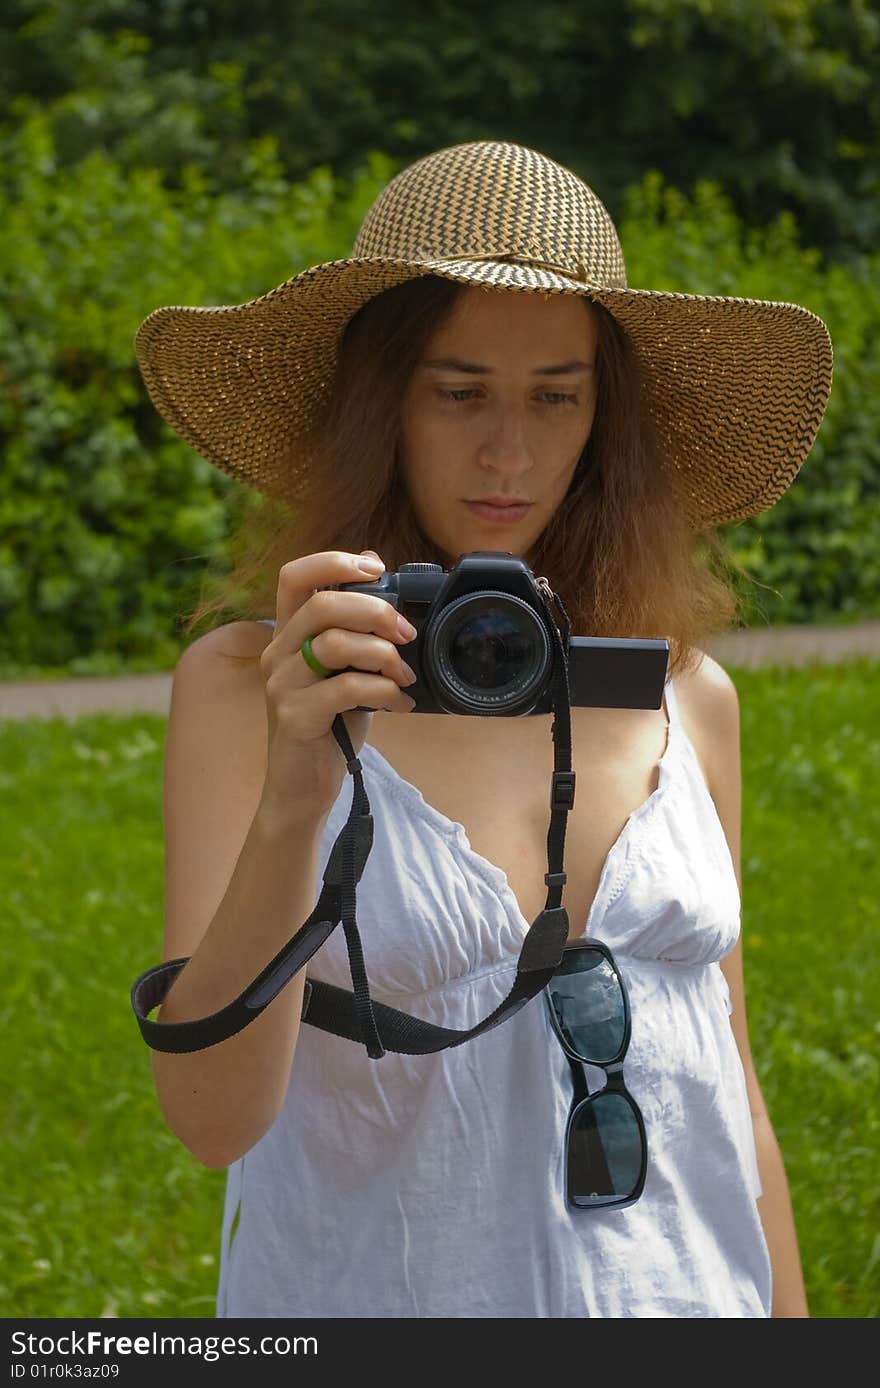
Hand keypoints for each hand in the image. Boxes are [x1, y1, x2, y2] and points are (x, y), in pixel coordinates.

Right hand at [258, 550, 416, 818]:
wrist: (302, 788)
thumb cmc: (329, 726)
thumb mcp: (344, 671)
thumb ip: (356, 633)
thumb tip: (386, 584)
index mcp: (287, 635)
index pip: (294, 577)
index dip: (332, 561)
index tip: (375, 568)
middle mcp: (277, 654)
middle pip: (322, 605)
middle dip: (375, 611)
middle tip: (406, 634)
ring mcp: (281, 685)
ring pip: (334, 644)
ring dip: (384, 655)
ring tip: (405, 676)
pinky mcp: (294, 717)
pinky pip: (346, 688)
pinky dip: (384, 691)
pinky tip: (400, 704)